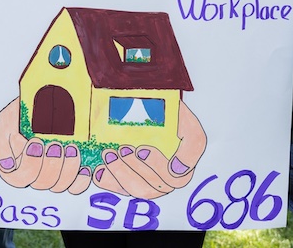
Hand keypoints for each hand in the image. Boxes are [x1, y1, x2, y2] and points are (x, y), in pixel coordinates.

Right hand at [0, 98, 90, 193]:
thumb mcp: (4, 124)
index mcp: (16, 166)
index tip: (36, 141)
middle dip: (50, 164)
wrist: (50, 96)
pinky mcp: (73, 169)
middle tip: (56, 144)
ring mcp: (55, 172)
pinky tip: (85, 166)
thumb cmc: (25, 111)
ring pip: (59, 186)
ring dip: (67, 169)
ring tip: (71, 148)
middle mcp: (36, 172)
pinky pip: (77, 185)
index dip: (29, 164)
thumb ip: (1, 144)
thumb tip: (8, 164)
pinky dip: (81, 179)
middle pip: (42, 183)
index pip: (20, 179)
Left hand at [91, 100, 206, 198]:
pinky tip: (99, 168)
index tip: (141, 148)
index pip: (173, 179)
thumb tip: (176, 170)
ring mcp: (143, 180)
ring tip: (109, 154)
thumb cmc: (167, 111)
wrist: (146, 102)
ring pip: (133, 190)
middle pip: (150, 188)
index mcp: (182, 168)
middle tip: (121, 150)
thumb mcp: (186, 121)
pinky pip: (116, 188)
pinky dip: (106, 180)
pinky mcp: (125, 180)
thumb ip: (193, 143)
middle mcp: (164, 179)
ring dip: (120, 174)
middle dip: (133, 169)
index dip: (156, 166)